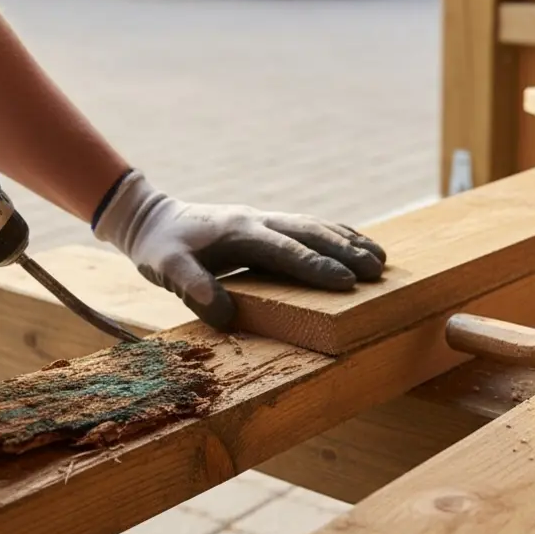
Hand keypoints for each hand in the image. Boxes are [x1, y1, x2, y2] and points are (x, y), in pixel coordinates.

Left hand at [93, 171, 386, 327]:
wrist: (153, 218)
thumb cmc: (161, 248)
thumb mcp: (166, 269)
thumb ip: (194, 288)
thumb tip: (226, 315)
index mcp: (240, 233)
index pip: (286, 251)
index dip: (317, 266)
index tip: (348, 281)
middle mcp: (258, 221)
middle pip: (311, 233)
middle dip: (346, 251)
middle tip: (378, 270)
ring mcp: (265, 218)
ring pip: (315, 226)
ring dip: (349, 241)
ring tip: (381, 259)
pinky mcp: (266, 224)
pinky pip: (308, 227)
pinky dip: (336, 234)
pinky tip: (356, 244)